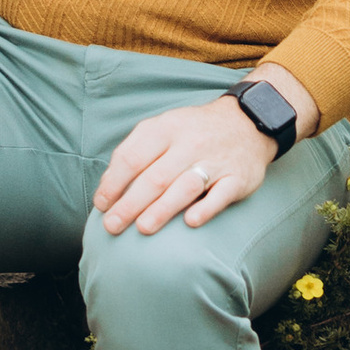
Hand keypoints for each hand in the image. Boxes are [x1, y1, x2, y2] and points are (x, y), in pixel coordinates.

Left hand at [93, 94, 278, 234]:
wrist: (247, 121)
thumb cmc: (193, 131)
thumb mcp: (162, 128)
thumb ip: (136, 151)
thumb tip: (108, 186)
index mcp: (165, 129)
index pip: (132, 157)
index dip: (114, 182)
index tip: (101, 204)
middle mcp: (189, 143)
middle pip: (155, 177)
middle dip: (130, 203)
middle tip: (112, 226)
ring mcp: (215, 161)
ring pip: (185, 187)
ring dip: (162, 209)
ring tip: (143, 228)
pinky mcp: (238, 178)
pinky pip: (221, 195)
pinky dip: (206, 209)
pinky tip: (190, 222)